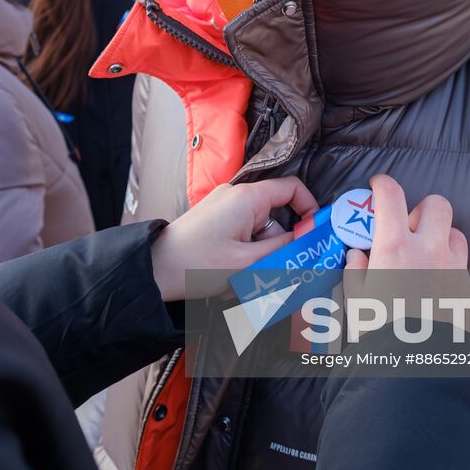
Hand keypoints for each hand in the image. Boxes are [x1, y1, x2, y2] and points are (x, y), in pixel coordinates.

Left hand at [150, 177, 317, 300]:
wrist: (156, 270)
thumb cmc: (197, 264)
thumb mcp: (249, 262)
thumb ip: (284, 250)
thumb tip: (310, 243)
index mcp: (247, 198)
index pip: (292, 188)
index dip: (309, 209)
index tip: (313, 236)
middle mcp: (237, 196)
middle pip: (277, 215)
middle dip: (280, 246)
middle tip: (277, 272)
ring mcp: (225, 207)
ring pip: (261, 230)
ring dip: (260, 257)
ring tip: (243, 281)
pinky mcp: (217, 220)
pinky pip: (245, 235)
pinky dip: (246, 256)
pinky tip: (231, 278)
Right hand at [342, 175, 469, 335]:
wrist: (424, 376)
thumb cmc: (382, 339)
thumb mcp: (357, 305)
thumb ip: (357, 274)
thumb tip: (358, 257)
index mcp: (395, 250)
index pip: (391, 196)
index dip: (383, 184)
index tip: (378, 187)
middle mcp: (431, 253)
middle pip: (438, 206)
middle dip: (423, 211)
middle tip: (408, 231)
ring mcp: (458, 274)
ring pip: (457, 237)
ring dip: (442, 243)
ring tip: (426, 265)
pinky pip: (466, 279)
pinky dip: (452, 284)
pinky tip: (441, 306)